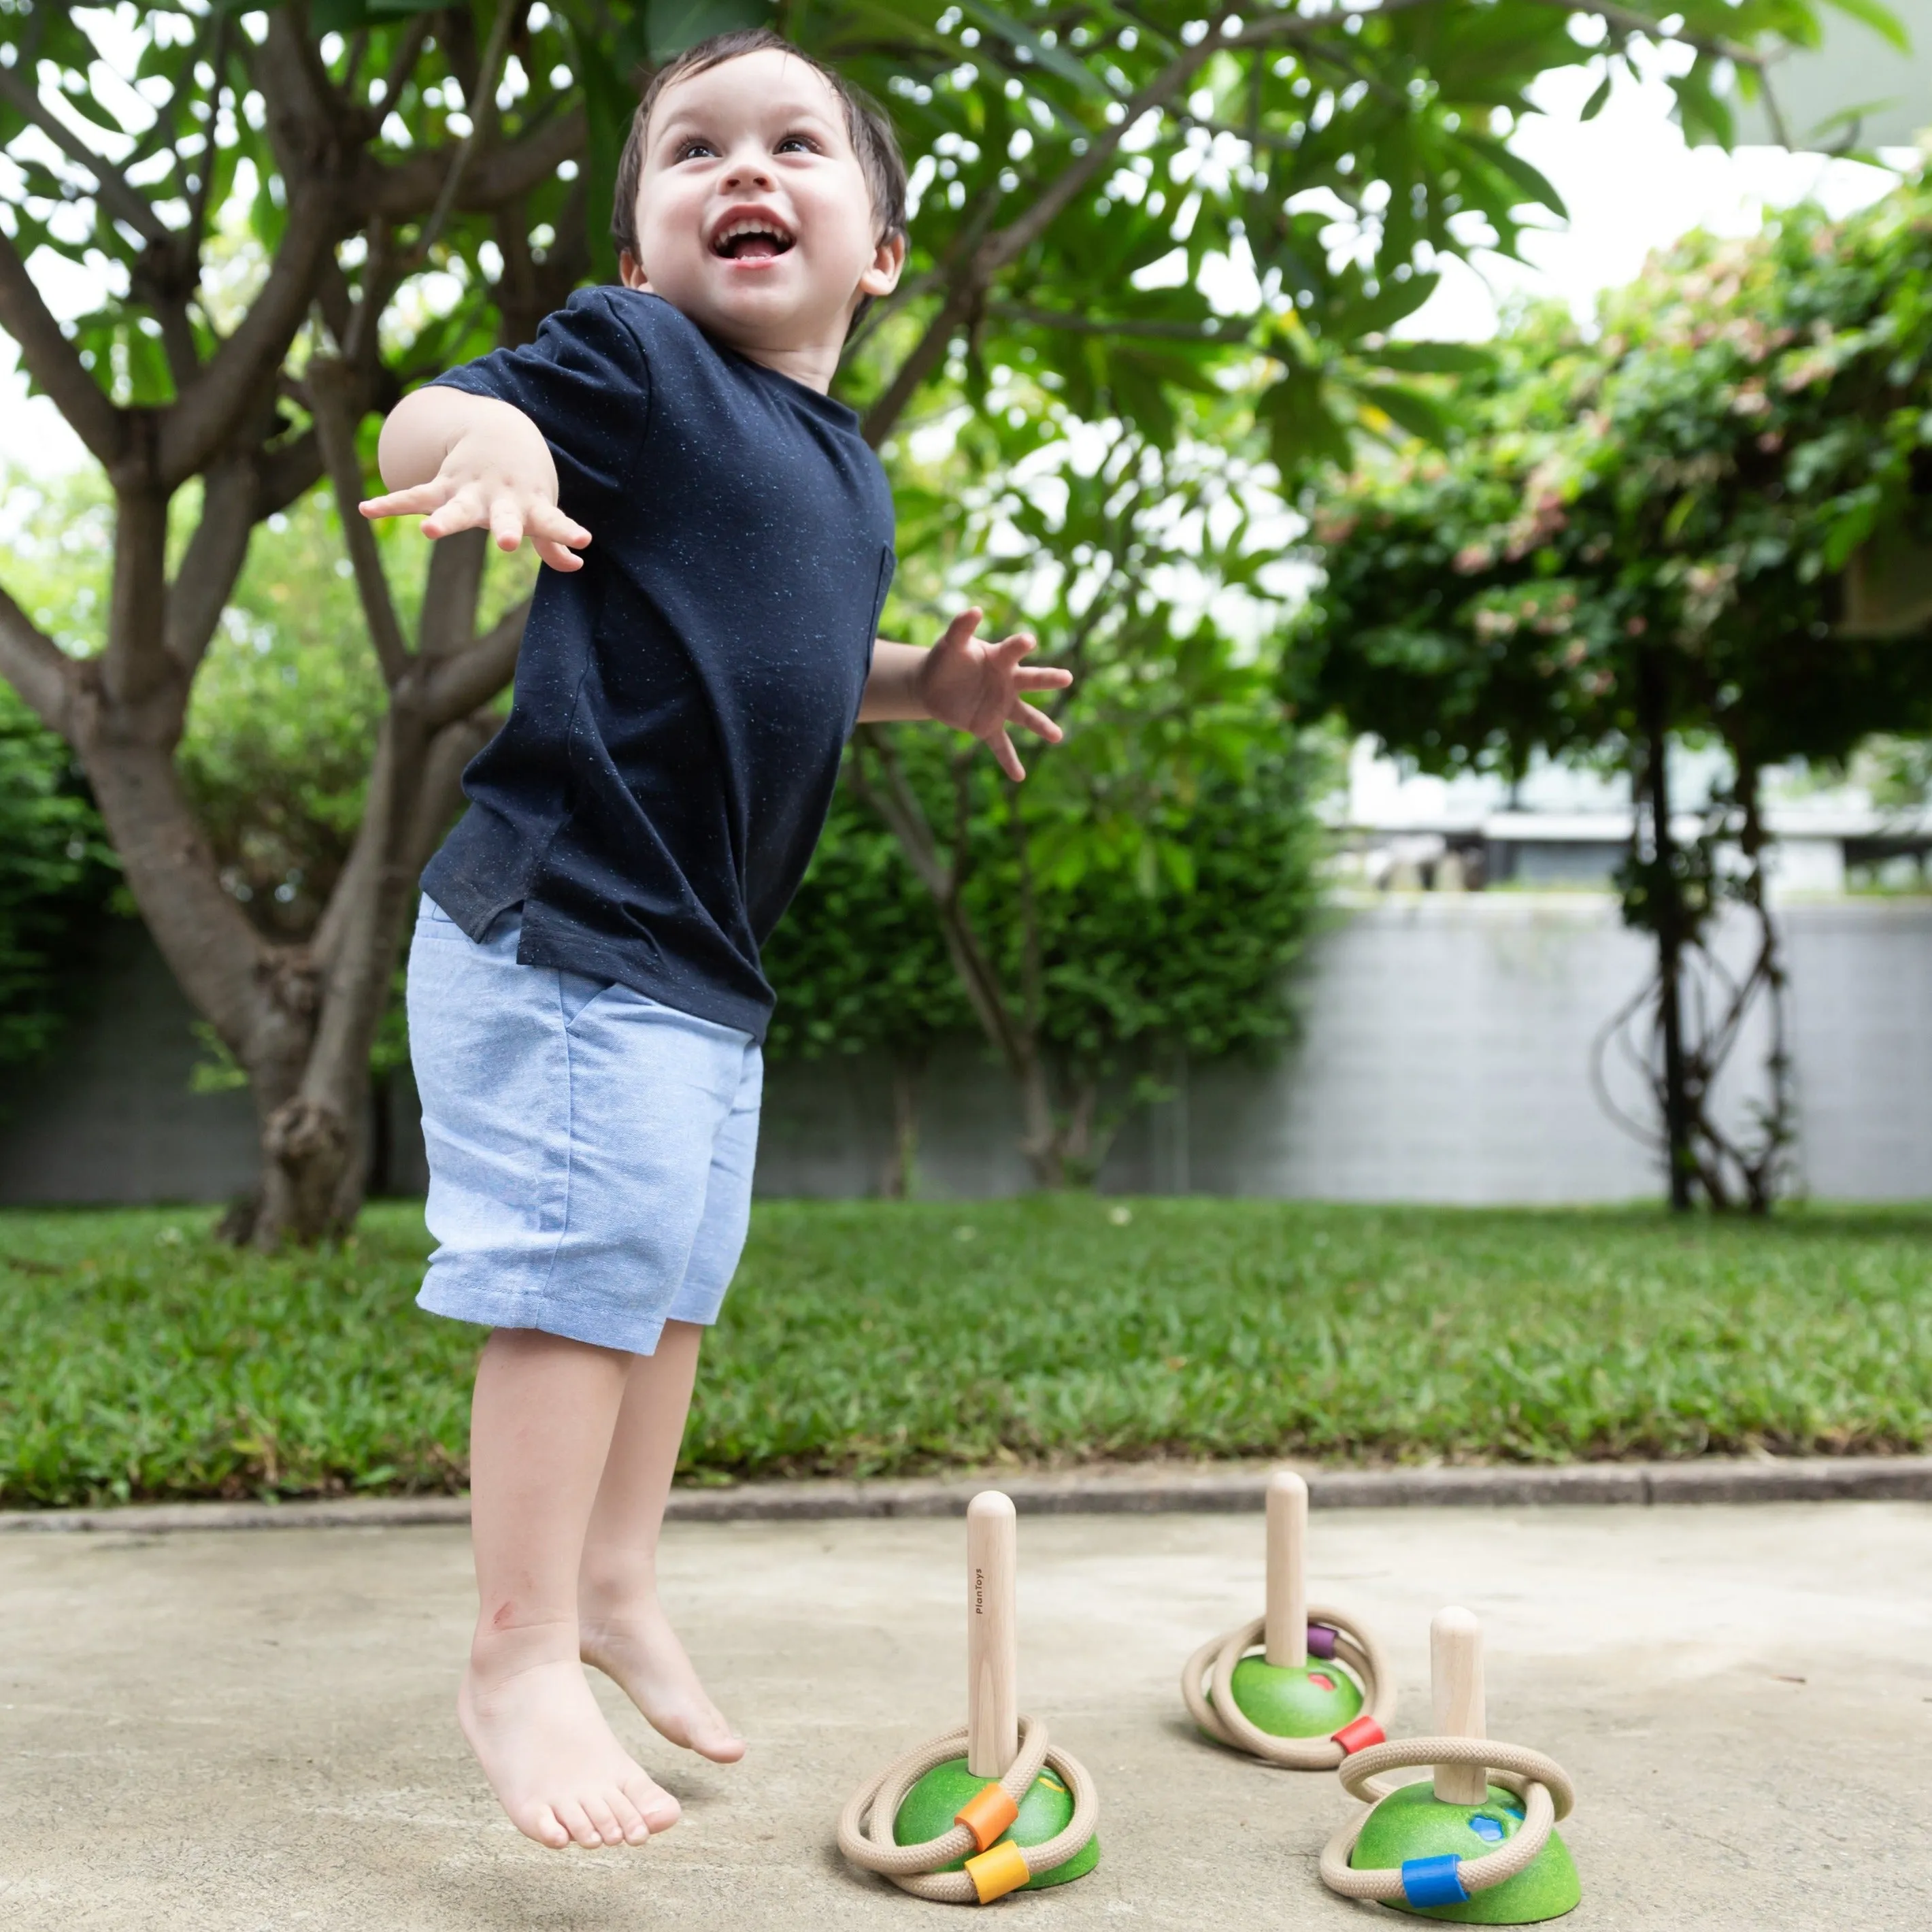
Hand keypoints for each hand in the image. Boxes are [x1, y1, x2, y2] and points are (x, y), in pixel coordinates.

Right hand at [359, 422, 590, 572]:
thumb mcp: (542, 507)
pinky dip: (390, 504)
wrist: (502, 429)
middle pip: (502, 516)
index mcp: (529, 505)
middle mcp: (499, 498)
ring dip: (443, 520)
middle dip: (505, 529)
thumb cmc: (525, 481)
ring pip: (454, 507)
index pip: (553, 521)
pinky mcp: (443, 485)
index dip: (567, 531)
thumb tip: (575, 565)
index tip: (583, 539)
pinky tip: (364, 510)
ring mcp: (469, 490)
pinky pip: (413, 496)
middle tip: (507, 543)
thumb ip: (553, 540)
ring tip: (427, 531)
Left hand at [917, 608, 1071, 780]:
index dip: (1020, 645)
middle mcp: (1007, 682)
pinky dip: (1010, 761)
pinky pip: (1002, 746)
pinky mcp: (988, 726)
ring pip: (1026, 716)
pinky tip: (1019, 777)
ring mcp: (1001, 706)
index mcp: (1000, 659)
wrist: (933, 685)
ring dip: (1041, 726)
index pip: (1013, 650)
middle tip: (1067, 678)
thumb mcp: (951, 642)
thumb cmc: (947, 658)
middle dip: (1048, 679)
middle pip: (1032, 680)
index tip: (1028, 642)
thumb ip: (961, 627)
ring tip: (1057, 736)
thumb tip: (975, 610)